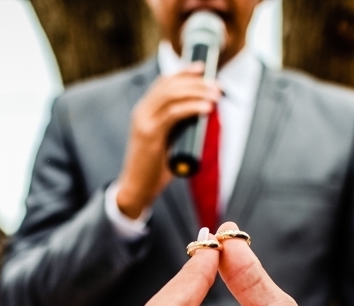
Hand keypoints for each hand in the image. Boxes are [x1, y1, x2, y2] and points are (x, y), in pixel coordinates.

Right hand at [116, 64, 220, 217]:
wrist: (137, 189)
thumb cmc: (155, 168)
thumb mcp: (167, 140)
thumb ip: (179, 126)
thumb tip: (202, 113)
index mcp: (144, 110)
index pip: (164, 83)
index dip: (183, 72)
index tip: (203, 69)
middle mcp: (141, 112)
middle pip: (170, 85)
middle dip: (196, 82)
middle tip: (217, 87)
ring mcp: (144, 122)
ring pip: (172, 96)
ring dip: (197, 92)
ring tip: (216, 96)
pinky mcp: (149, 134)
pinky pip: (173, 114)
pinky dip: (191, 108)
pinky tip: (206, 108)